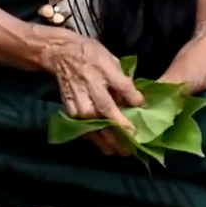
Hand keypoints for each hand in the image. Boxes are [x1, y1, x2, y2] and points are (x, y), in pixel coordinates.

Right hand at [47, 36, 144, 156]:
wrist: (62, 54)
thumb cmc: (91, 56)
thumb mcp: (111, 61)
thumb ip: (123, 82)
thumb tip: (136, 103)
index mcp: (104, 72)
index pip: (123, 88)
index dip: (134, 101)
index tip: (143, 117)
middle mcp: (91, 88)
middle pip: (107, 113)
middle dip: (121, 131)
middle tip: (133, 146)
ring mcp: (79, 101)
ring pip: (94, 125)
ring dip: (107, 140)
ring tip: (119, 151)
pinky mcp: (70, 109)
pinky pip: (82, 128)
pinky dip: (93, 138)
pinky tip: (103, 145)